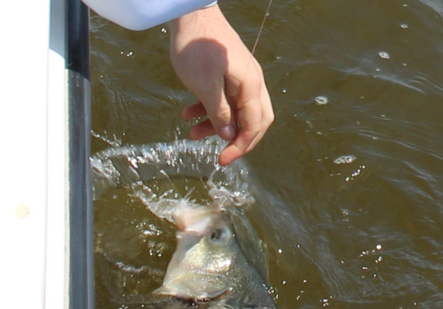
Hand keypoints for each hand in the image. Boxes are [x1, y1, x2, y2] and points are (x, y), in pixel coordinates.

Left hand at [170, 4, 273, 165]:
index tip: (224, 160)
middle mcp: (251, 82)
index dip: (241, 146)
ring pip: (234, 110)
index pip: (254, 125)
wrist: (189, 14)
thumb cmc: (197, 47)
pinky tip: (188, 113)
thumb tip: (230, 135)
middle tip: (221, 154)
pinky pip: (223, 98)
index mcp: (251, 86)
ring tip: (192, 132)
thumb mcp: (206, 87)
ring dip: (216, 125)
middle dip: (236, 139)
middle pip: (253, 120)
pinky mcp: (226, 73)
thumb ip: (220, 113)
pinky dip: (208, 108)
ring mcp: (239, 77)